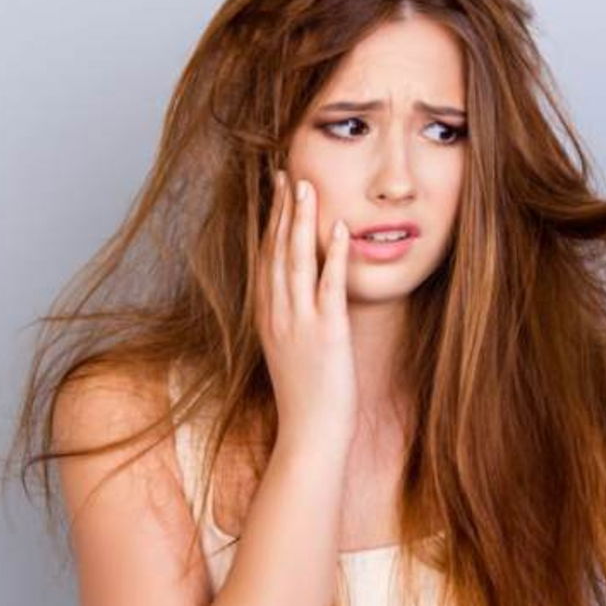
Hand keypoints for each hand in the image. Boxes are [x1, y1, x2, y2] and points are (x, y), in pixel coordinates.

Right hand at [253, 170, 357, 448]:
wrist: (310, 433)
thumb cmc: (306, 394)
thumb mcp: (288, 348)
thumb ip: (289, 317)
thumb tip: (294, 293)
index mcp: (267, 315)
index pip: (265, 257)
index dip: (270, 220)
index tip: (275, 189)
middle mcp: (277, 314)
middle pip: (276, 250)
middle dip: (281, 209)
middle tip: (286, 172)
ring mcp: (300, 323)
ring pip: (296, 261)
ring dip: (301, 221)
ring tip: (307, 186)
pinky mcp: (328, 334)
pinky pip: (329, 287)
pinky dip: (334, 256)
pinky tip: (340, 230)